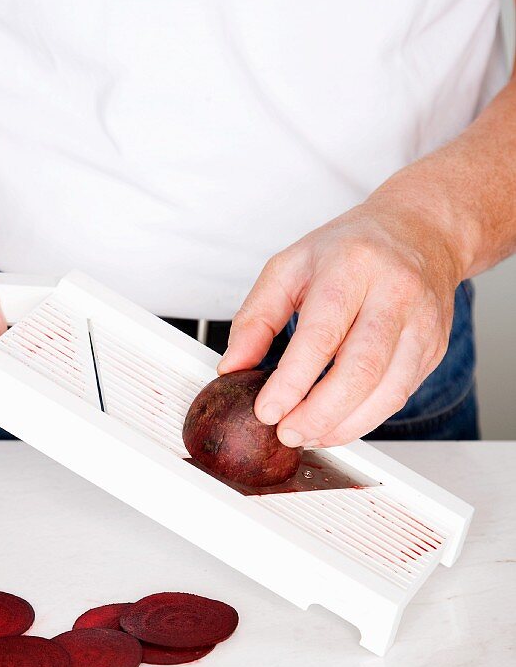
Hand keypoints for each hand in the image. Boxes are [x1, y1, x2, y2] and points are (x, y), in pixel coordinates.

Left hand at [218, 201, 461, 445]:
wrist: (420, 231)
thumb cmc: (350, 249)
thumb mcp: (290, 266)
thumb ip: (256, 317)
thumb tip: (232, 367)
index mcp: (352, 266)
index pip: (322, 334)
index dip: (293, 381)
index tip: (267, 410)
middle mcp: (395, 293)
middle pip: (360, 369)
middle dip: (319, 413)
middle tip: (287, 432)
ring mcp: (421, 323)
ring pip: (386, 392)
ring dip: (342, 426)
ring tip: (307, 435)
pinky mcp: (433, 349)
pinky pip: (398, 396)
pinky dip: (363, 420)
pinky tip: (335, 425)